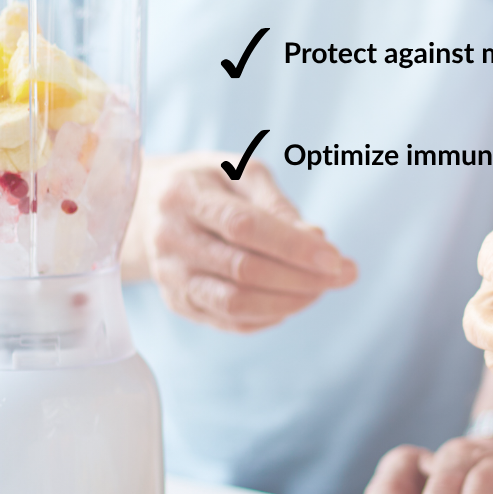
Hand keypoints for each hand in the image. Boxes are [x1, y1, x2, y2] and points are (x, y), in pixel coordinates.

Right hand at [122, 153, 356, 331]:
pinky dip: (270, 316)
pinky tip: (294, 300)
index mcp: (184, 195)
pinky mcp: (177, 303)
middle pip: (243, 271)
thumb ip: (278, 205)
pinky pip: (229, 322)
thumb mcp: (241, 172)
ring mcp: (170, 276)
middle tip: (343, 275)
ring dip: (290, 302)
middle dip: (302, 278)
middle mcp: (169, 238)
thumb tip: (317, 240)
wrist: (150, 207)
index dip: (292, 246)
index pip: (242, 227)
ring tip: (322, 289)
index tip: (335, 256)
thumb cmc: (210, 183)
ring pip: (236, 304)